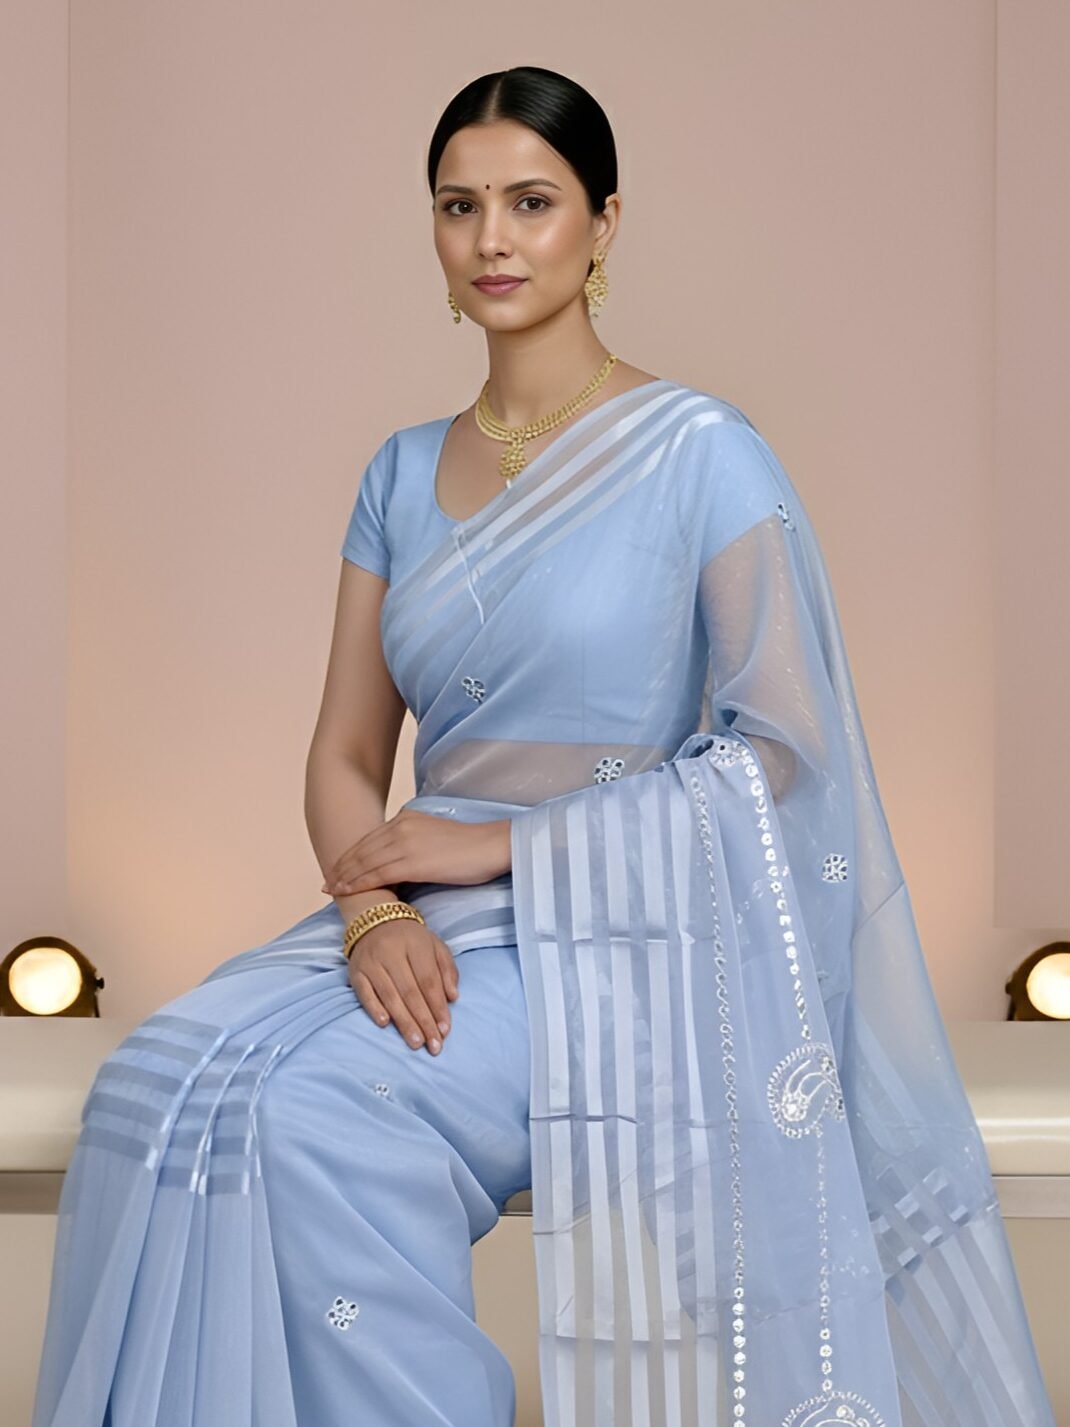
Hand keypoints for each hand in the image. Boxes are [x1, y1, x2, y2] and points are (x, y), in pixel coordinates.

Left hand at [321, 810, 508, 895]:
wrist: (491, 846)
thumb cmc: (469, 847)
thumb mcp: (433, 837)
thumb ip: (412, 843)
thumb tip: (398, 861)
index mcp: (406, 819)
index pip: (370, 839)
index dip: (350, 855)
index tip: (337, 868)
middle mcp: (401, 827)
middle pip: (362, 850)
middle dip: (342, 867)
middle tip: (326, 883)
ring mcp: (405, 843)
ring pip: (366, 863)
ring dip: (345, 877)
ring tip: (332, 890)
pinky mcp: (413, 861)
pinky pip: (378, 874)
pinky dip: (359, 883)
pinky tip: (348, 891)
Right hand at [347, 917, 458, 1054]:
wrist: (375, 921)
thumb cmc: (411, 940)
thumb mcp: (435, 946)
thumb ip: (447, 970)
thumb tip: (453, 997)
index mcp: (416, 944)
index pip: (429, 980)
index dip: (438, 1006)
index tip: (445, 1030)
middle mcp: (392, 952)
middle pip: (410, 992)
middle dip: (423, 1021)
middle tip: (433, 1045)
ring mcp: (371, 963)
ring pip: (389, 996)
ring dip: (403, 1022)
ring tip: (415, 1043)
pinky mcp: (355, 972)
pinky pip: (364, 993)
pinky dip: (374, 1008)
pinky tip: (385, 1024)